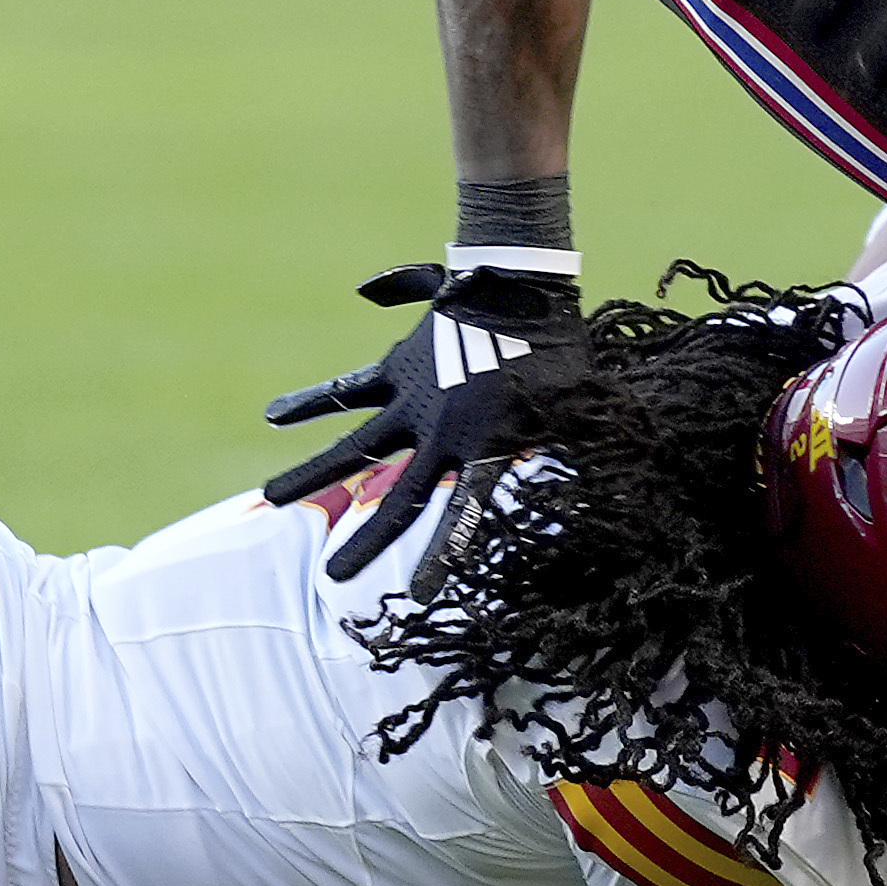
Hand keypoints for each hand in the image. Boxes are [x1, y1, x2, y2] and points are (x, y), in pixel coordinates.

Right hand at [260, 261, 587, 584]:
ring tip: (271, 499)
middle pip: (394, 499)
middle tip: (334, 578)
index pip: (460, 517)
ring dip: (311, 471)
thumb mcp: (572, 412)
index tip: (417, 597)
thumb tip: (615, 486)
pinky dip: (312, 400)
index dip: (440, 558)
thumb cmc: (556, 353)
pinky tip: (273, 415)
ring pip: (352, 446)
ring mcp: (410, 402)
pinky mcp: (397, 370)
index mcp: (481, 449)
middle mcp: (437, 434)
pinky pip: (347, 389)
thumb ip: (572, 446)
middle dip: (365, 541)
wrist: (521, 288)